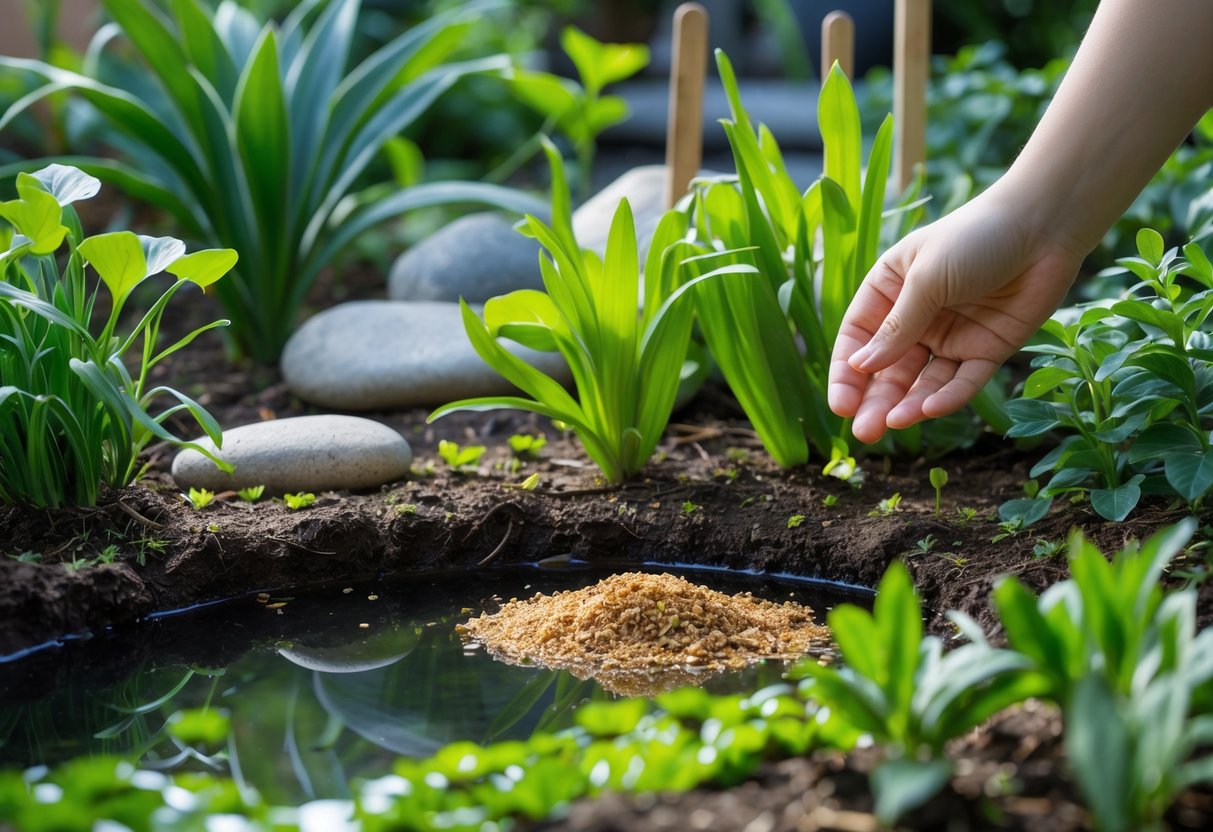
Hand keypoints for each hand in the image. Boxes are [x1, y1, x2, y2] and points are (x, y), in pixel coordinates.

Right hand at [828, 189, 1085, 443]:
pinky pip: (963, 380)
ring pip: (922, 381)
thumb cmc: (975, 238)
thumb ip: (897, 327)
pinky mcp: (986, 349)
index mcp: (889, 290)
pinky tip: (930, 409)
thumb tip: (861, 367)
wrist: (1045, 226)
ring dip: (907, 404)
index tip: (841, 405)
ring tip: (893, 425)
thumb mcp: (926, 280)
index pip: (858, 339)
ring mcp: (951, 335)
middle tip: (864, 433)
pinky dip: (948, 396)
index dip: (847, 373)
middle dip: (875, 401)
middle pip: (888, 368)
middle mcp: (916, 317)